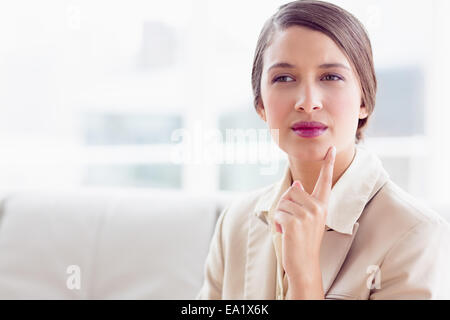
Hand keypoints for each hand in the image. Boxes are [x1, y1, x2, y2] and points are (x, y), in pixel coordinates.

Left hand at [273, 146, 335, 282]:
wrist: (304, 264)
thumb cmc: (303, 240)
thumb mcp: (307, 219)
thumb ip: (304, 201)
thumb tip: (297, 183)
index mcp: (322, 205)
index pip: (325, 181)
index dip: (328, 163)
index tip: (331, 148)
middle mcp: (318, 208)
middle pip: (292, 190)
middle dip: (285, 204)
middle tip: (291, 222)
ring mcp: (307, 215)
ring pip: (283, 201)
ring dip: (280, 215)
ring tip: (289, 229)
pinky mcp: (295, 222)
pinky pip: (278, 212)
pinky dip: (277, 223)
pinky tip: (284, 233)